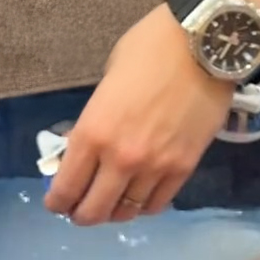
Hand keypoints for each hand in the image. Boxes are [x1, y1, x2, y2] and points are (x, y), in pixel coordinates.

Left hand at [45, 6, 235, 225]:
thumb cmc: (147, 52)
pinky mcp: (185, 167)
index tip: (56, 203)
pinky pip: (158, 203)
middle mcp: (120, 158)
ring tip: (110, 205)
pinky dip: (144, 207)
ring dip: (114, 213)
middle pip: (93, 210)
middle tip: (79, 210)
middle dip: (81, 215)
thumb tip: (80, 150)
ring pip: (127, 212)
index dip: (57, 203)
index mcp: (92, 133)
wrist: (202, 44)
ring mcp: (155, 167)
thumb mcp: (104, 87)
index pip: (66, 188)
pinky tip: (138, 198)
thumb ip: (92, 124)